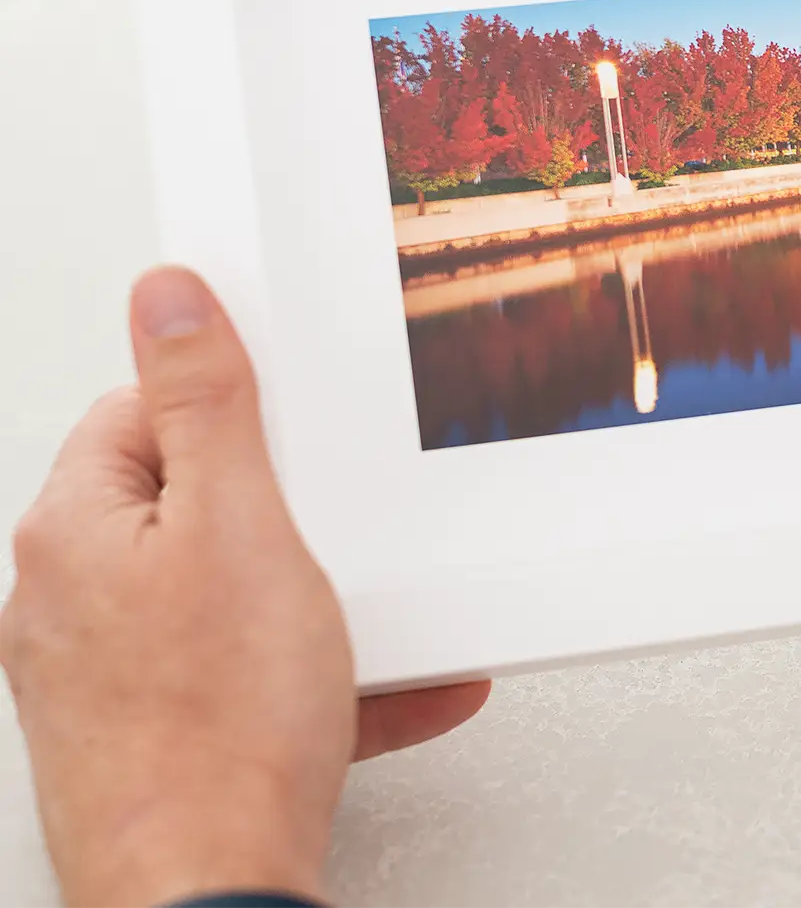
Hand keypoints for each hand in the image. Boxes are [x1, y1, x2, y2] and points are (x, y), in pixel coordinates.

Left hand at [1, 267, 490, 907]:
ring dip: (311, 601)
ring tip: (357, 620)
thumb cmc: (218, 728)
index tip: (290, 428)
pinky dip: (317, 676)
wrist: (212, 889)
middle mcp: (69, 598)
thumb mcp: (241, 522)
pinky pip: (246, 676)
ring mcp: (109, 674)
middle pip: (192, 501)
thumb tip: (165, 297)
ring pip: (227, 595)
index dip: (234, 414)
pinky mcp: (158, 731)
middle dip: (283, 511)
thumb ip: (206, 400)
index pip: (143, 410)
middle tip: (329, 530)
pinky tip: (384, 685)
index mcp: (75, 528)